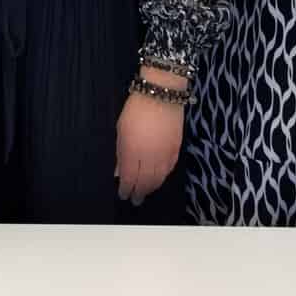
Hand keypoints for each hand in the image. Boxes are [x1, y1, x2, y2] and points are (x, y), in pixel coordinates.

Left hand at [115, 76, 184, 205]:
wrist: (161, 95)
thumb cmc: (135, 110)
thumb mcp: (121, 130)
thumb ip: (121, 154)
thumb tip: (119, 172)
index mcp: (133, 152)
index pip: (130, 178)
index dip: (126, 189)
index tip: (123, 195)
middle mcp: (150, 157)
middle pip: (146, 182)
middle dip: (139, 193)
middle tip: (135, 200)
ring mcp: (165, 154)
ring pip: (159, 178)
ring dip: (151, 188)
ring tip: (145, 193)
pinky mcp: (176, 149)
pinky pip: (169, 169)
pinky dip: (162, 178)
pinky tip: (158, 180)